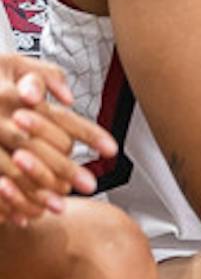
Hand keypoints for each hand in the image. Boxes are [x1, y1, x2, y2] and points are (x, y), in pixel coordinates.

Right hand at [0, 55, 116, 226]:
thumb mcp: (16, 64)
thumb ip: (47, 76)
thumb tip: (68, 99)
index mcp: (17, 94)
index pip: (60, 117)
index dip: (89, 134)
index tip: (112, 150)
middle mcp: (2, 115)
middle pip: (37, 146)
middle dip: (65, 168)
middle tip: (90, 185)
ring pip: (12, 167)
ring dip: (36, 190)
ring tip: (58, 207)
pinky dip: (6, 199)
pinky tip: (21, 214)